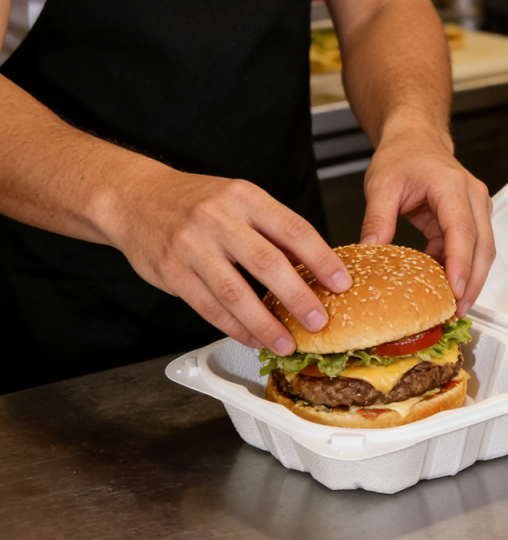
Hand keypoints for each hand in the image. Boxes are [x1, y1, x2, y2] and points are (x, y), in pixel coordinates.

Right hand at [104, 166, 352, 353]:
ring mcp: (192, 245)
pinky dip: (233, 327)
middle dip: (297, 296)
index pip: (293, 228)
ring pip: (235, 292)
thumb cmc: (197, 201)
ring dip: (264, 323)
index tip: (341, 282)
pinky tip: (252, 338)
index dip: (321, 258)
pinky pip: (208, 306)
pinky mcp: (171, 271)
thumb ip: (271, 228)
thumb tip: (313, 267)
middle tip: (319, 321)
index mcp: (245, 197)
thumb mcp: (239, 199)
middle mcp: (219, 218)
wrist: (135, 198)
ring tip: (285, 342)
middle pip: (267, 262)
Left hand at [359, 127, 494, 316]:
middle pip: (482, 247)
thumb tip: (371, 252)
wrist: (415, 139)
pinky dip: (458, 269)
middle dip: (472, 283)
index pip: (463, 230)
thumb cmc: (403, 155)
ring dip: (469, 280)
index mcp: (451, 186)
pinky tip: (442, 286)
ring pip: (482, 251)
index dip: (460, 263)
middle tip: (456, 311)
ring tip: (451, 307)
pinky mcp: (471, 218)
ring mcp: (476, 208)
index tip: (454, 290)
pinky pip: (469, 249)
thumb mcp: (381, 185)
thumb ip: (377, 219)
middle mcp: (472, 197)